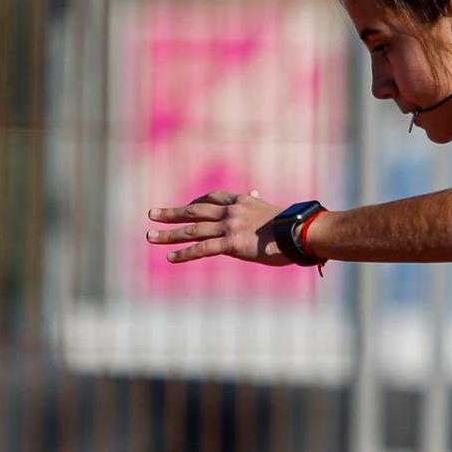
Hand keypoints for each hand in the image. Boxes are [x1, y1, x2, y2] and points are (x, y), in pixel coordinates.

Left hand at [145, 189, 289, 265]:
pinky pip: (203, 249)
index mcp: (242, 201)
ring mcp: (230, 227)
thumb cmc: (293, 225)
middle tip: (152, 214)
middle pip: (194, 211)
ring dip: (169, 233)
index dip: (195, 202)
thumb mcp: (273, 210)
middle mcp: (231, 211)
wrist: (301, 232)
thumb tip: (255, 194)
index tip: (185, 207)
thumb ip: (258, 204)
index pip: (212, 197)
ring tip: (150, 236)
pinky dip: (184, 253)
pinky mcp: (232, 244)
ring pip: (193, 230)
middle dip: (171, 214)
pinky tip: (171, 257)